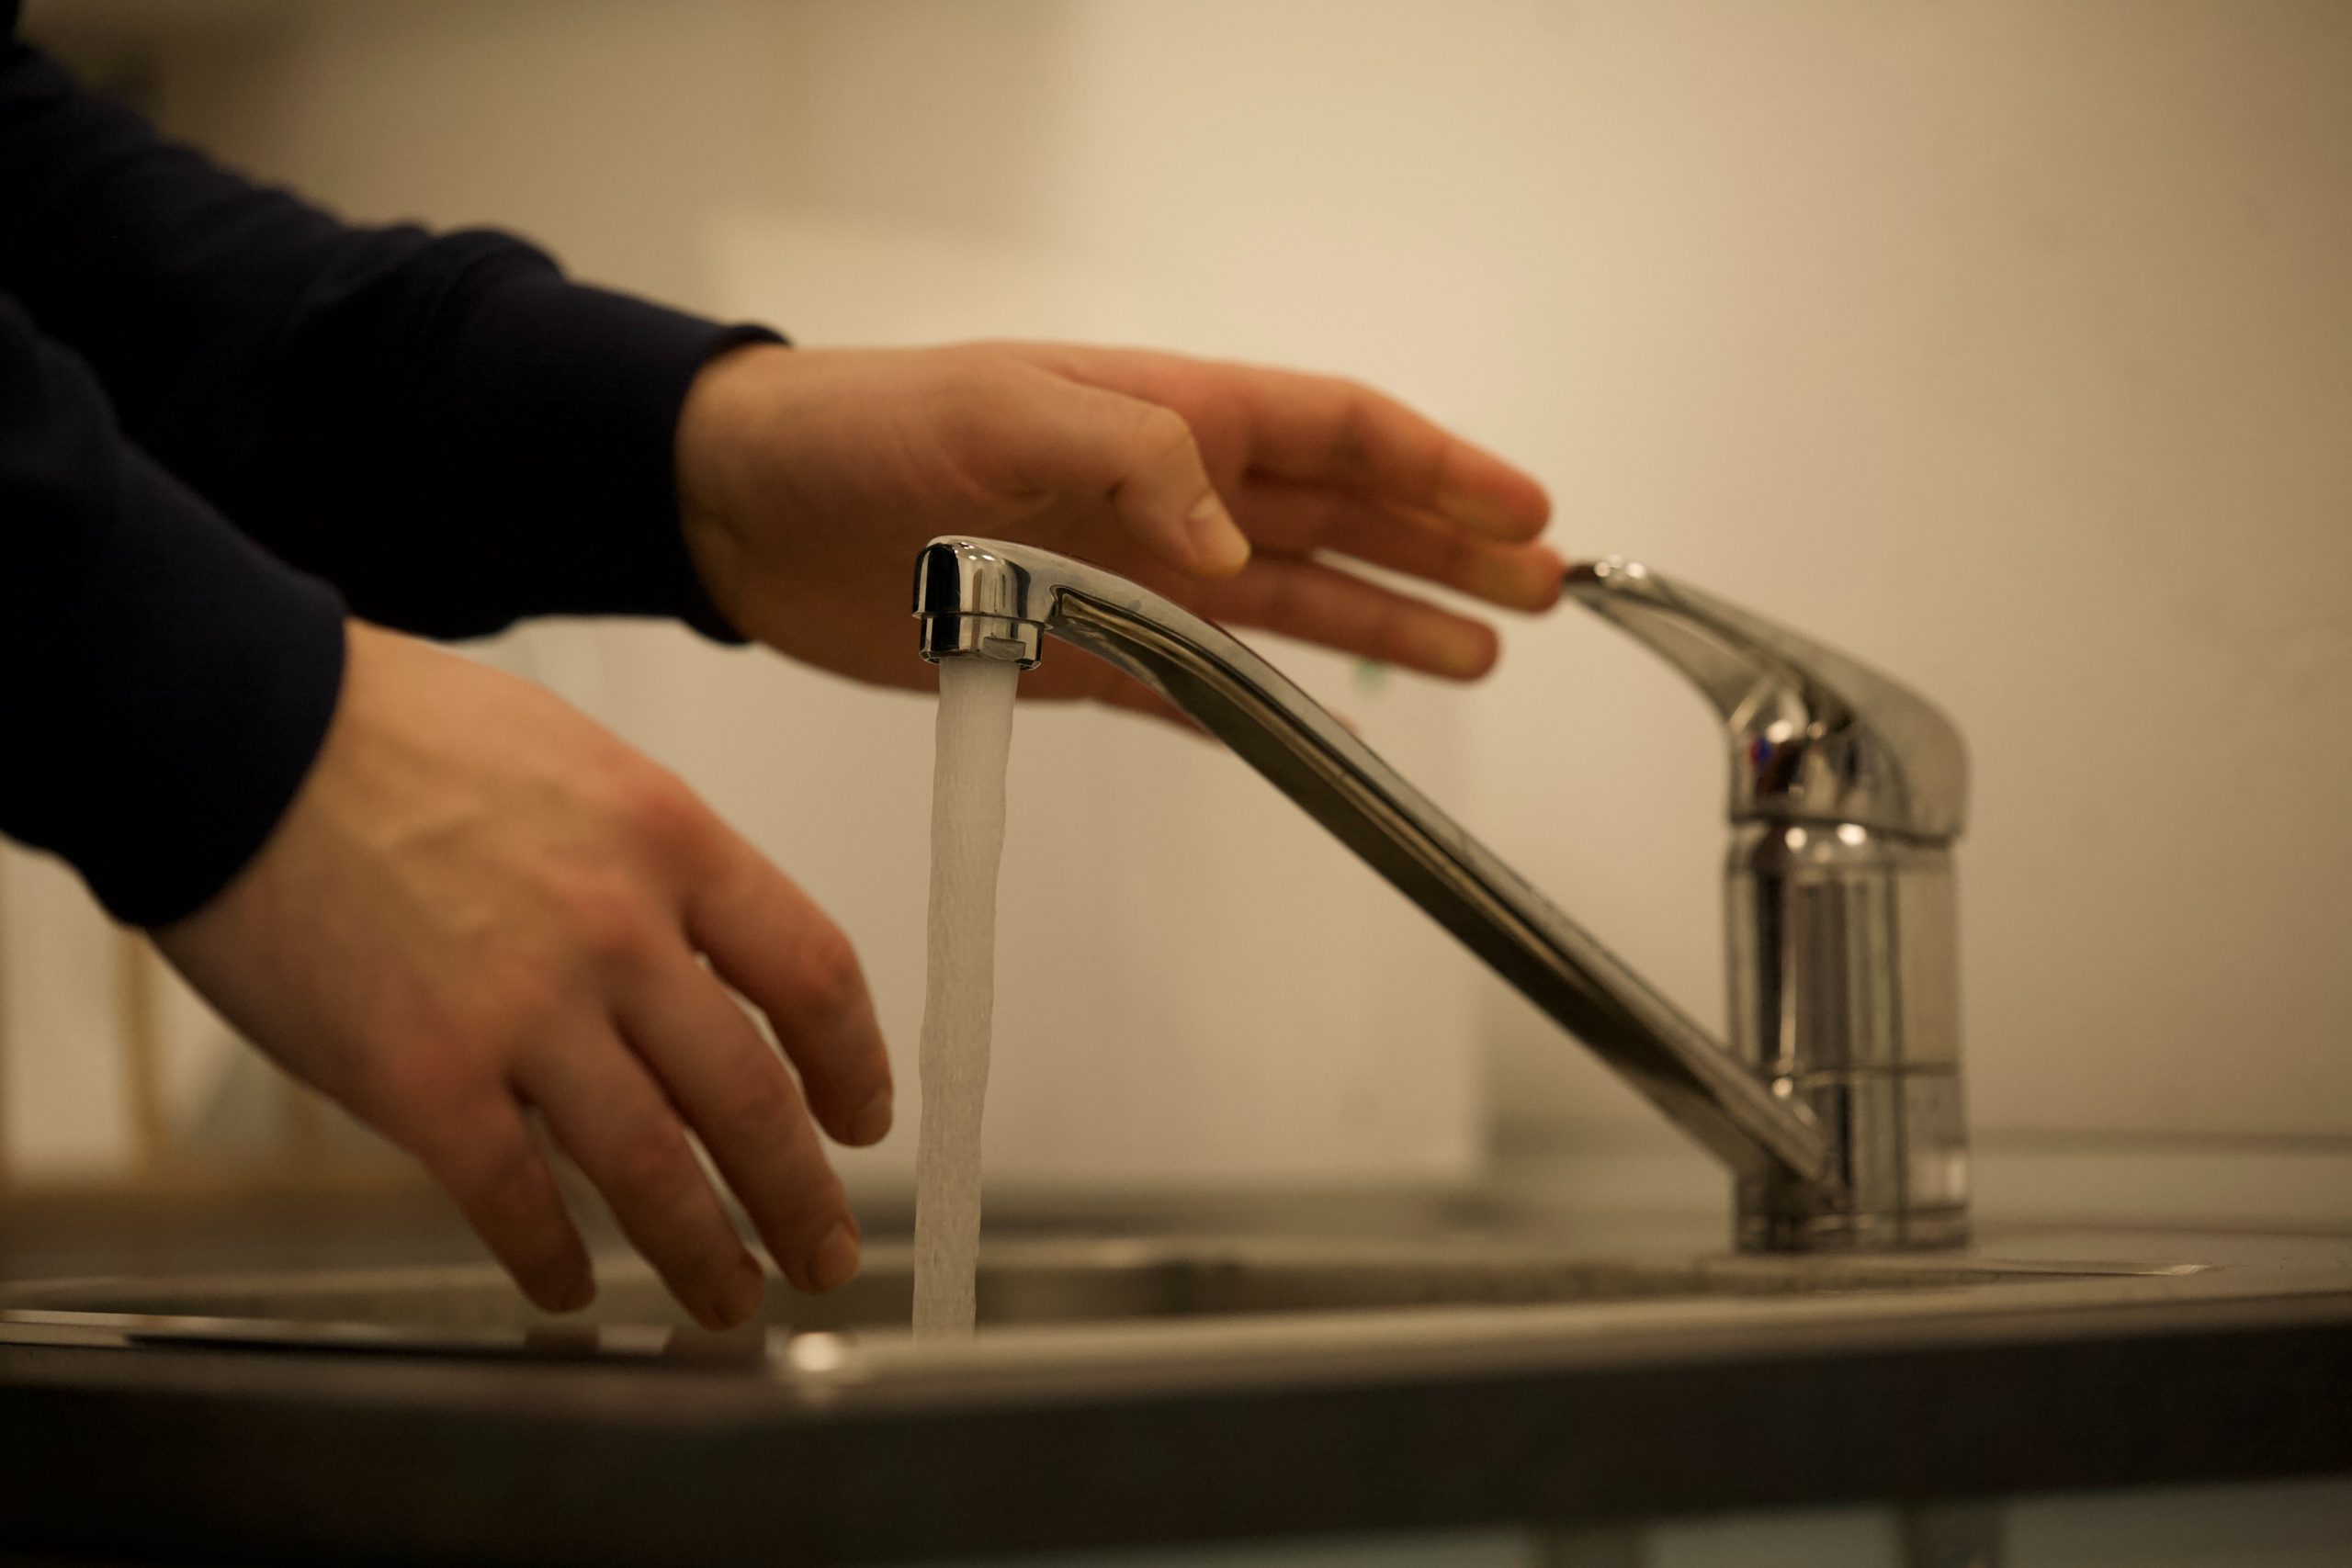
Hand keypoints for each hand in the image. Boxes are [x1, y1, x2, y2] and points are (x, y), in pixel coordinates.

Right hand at [155, 621, 892, 1327]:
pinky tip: (569, 1289)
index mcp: (669, 840)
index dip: (854, 1064)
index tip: (862, 1117)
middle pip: (751, 1097)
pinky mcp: (420, 1079)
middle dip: (802, 1196)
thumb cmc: (391, 733)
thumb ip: (652, 866)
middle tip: (824, 1249)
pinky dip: (552, 1263)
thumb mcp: (577, 765)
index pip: (813, 973)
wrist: (233, 730)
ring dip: (704, 1254)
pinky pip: (515, 1202)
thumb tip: (704, 964)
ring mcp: (522, 1012)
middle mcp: (618, 932)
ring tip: (730, 1299)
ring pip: (653, 1171)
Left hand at [675, 342, 1558, 715]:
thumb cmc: (859, 428)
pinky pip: (1194, 687)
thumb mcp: (1000, 414)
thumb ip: (1131, 462)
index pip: (1338, 436)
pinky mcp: (1073, 654)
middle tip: (1547, 587)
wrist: (743, 511)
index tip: (1527, 511)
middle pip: (1342, 523)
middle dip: (1446, 551)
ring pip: (1290, 607)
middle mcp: (1167, 498)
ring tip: (1480, 652)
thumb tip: (1239, 547)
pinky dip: (1258, 707)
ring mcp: (1129, 579)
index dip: (1439, 472)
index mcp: (1168, 416)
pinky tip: (1319, 724)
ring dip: (1385, 623)